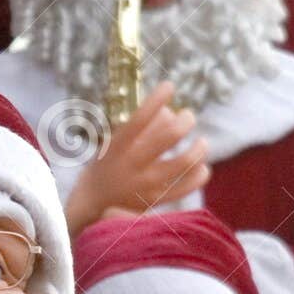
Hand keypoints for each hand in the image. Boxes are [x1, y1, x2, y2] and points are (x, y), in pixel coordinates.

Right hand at [64, 84, 208, 233]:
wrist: (92, 208)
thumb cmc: (106, 168)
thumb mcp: (112, 144)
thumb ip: (139, 128)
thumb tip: (171, 112)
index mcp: (118, 148)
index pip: (139, 118)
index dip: (156, 99)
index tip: (168, 86)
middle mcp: (132, 165)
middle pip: (170, 135)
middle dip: (186, 120)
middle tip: (188, 117)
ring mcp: (145, 185)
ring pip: (185, 161)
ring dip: (199, 147)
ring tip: (201, 142)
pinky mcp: (156, 201)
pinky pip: (187, 187)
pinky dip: (200, 174)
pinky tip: (201, 167)